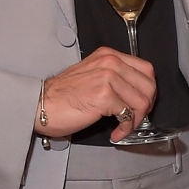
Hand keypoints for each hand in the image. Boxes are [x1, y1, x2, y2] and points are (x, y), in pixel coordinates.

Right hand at [40, 48, 156, 144]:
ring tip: (124, 127)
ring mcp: (107, 78)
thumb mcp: (91, 75)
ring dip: (136, 120)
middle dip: (147, 106)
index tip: (142, 103)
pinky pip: (128, 115)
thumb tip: (135, 93)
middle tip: (137, 117)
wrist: (40, 104)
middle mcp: (110, 63)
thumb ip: (114, 78)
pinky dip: (125, 128)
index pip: (146, 69)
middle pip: (149, 85)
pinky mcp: (103, 96)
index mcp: (108, 55)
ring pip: (141, 101)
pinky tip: (116, 132)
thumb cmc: (61, 95)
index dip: (148, 90)